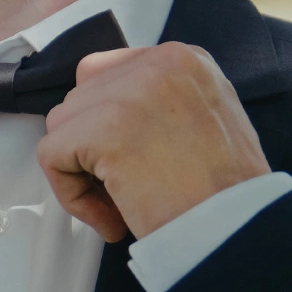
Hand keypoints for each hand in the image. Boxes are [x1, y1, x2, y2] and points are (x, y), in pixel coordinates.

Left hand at [37, 42, 270, 241]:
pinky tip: (111, 218)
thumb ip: (159, 105)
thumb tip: (103, 114)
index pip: (105, 74)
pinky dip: (70, 195)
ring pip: (62, 127)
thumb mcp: (206, 122)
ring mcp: (129, 92)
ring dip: (81, 174)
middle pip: (80, 100)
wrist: (240, 232)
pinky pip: (52, 156)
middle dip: (90, 150)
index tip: (130, 165)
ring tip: (119, 208)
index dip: (104, 125)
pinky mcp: (104, 130)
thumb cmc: (224, 196)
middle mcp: (157, 63)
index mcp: (183, 60)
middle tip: (123, 193)